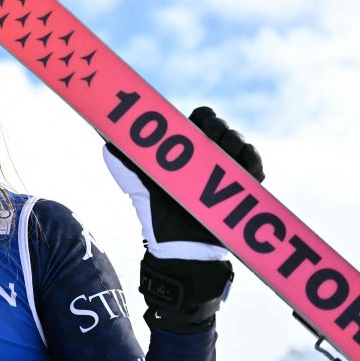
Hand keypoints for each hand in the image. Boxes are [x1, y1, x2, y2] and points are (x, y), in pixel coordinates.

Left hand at [102, 106, 263, 259]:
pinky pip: (255, 165)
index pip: (202, 117)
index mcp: (188, 146)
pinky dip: (251, 160)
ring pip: (240, 142)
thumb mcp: (137, 181)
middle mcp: (210, 153)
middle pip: (222, 127)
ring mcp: (229, 168)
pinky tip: (243, 164)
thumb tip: (104, 137)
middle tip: (210, 136)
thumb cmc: (155, 211)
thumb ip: (123, 159)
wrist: (176, 244)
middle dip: (218, 126)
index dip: (203, 115)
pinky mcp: (244, 186)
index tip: (198, 121)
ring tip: (226, 152)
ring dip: (234, 141)